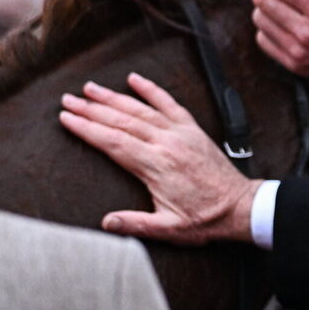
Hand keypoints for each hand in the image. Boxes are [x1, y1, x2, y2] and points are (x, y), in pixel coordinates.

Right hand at [59, 73, 259, 245]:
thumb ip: (136, 224)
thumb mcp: (169, 229)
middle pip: (122, 121)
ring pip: (142, 109)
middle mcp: (168, 144)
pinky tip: (136, 80)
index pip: (113, 142)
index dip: (88, 129)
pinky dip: (152, 90)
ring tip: (90, 89)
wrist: (240, 206)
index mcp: (157, 166)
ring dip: (114, 97)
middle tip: (68, 100)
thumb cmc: (206, 219)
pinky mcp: (193, 130)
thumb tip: (106, 222)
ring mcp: (182, 134)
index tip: (67, 119)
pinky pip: (170, 104)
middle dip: (92, 109)